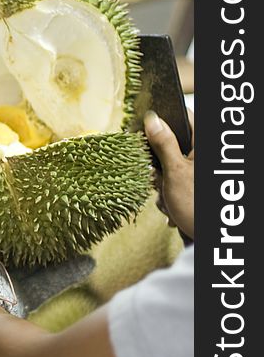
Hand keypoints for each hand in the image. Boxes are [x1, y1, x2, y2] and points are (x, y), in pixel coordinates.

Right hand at [144, 110, 194, 239]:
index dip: (164, 118)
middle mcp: (205, 155)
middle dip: (161, 160)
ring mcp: (201, 171)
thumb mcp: (175, 172)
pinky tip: (172, 205)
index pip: (186, 115)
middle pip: (177, 142)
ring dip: (164, 180)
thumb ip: (164, 143)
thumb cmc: (198, 206)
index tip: (147, 128)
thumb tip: (152, 119)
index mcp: (206, 144)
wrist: (210, 241)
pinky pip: (179, 179)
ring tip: (166, 196)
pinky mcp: (197, 185)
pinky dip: (171, 191)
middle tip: (157, 176)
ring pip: (175, 163)